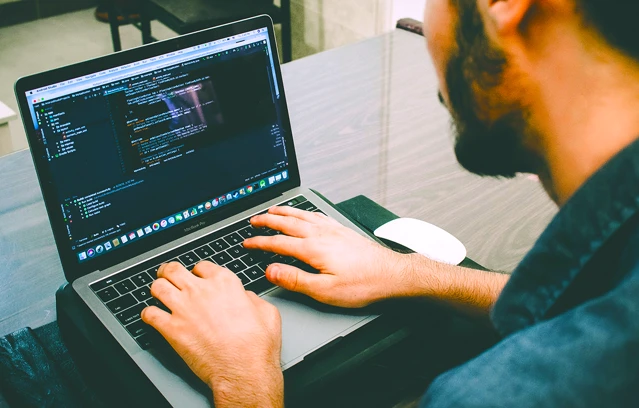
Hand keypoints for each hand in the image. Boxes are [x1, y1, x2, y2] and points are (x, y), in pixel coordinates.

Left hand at [141, 261, 283, 406]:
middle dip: (169, 272)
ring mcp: (183, 308)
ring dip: (157, 288)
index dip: (198, 271)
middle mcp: (201, 291)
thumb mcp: (267, 312)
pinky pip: (149, 314)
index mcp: (224, 283)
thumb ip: (253, 299)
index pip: (202, 266)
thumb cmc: (257, 345)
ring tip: (158, 292)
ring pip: (158, 287)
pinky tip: (151, 316)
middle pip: (174, 270)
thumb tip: (246, 297)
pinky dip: (148, 314)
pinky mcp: (171, 329)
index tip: (197, 276)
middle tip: (168, 276)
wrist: (243, 370)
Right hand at [244, 206, 411, 307]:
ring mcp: (333, 230)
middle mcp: (322, 235)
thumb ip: (296, 280)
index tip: (247, 242)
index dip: (260, 243)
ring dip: (285, 212)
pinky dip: (305, 212)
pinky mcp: (343, 231)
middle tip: (253, 220)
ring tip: (273, 210)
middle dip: (268, 221)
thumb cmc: (364, 284)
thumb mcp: (325, 291)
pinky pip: (317, 216)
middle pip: (288, 223)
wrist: (393, 275)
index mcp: (314, 249)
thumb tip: (272, 271)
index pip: (278, 243)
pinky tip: (305, 213)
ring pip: (303, 216)